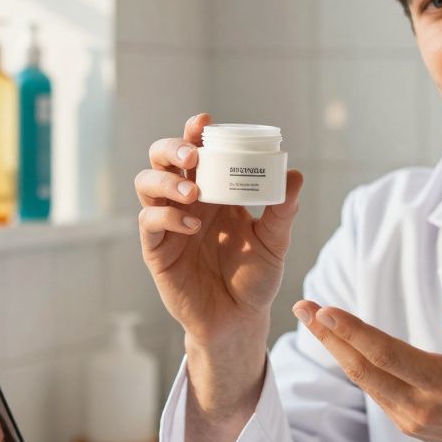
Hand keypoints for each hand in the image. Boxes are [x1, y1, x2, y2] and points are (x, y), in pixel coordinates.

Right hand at [137, 113, 303, 349]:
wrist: (239, 320)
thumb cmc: (255, 277)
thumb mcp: (274, 242)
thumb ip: (282, 211)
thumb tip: (294, 175)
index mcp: (213, 190)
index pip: (196, 151)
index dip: (193, 132)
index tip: (204, 121)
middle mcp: (186, 201)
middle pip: (161, 160)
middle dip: (171, 148)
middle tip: (192, 155)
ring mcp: (169, 224)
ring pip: (146, 184)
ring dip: (166, 181)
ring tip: (193, 193)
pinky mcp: (157, 250)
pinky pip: (150, 222)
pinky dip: (168, 217)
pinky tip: (192, 225)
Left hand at [293, 291, 441, 441]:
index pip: (388, 355)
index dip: (353, 332)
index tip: (326, 311)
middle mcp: (421, 407)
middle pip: (363, 368)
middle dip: (329, 336)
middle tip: (303, 306)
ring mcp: (410, 420)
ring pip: (364, 380)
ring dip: (336, 349)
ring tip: (314, 319)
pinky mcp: (406, 425)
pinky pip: (374, 390)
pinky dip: (354, 365)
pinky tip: (340, 343)